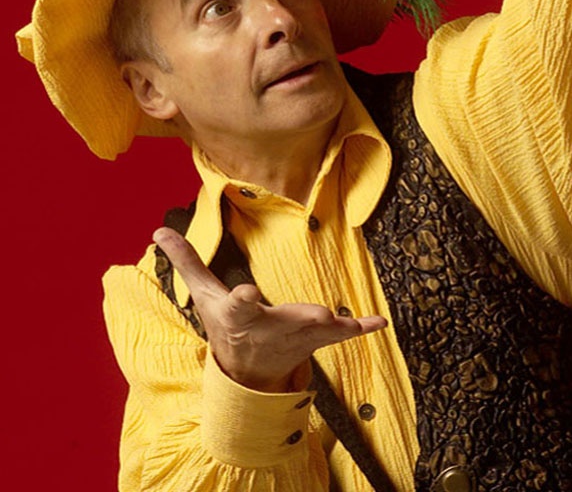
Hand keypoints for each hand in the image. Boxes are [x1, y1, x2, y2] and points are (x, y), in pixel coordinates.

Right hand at [154, 227, 387, 392]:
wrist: (247, 374)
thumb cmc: (225, 326)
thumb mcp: (205, 295)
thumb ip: (186, 261)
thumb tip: (158, 229)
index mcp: (241, 315)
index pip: (240, 307)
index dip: (243, 299)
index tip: (246, 292)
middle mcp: (270, 329)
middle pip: (286, 321)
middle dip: (301, 318)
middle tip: (318, 313)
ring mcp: (296, 337)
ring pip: (316, 330)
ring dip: (333, 326)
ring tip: (346, 320)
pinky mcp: (316, 339)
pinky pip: (341, 334)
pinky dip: (360, 328)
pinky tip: (380, 323)